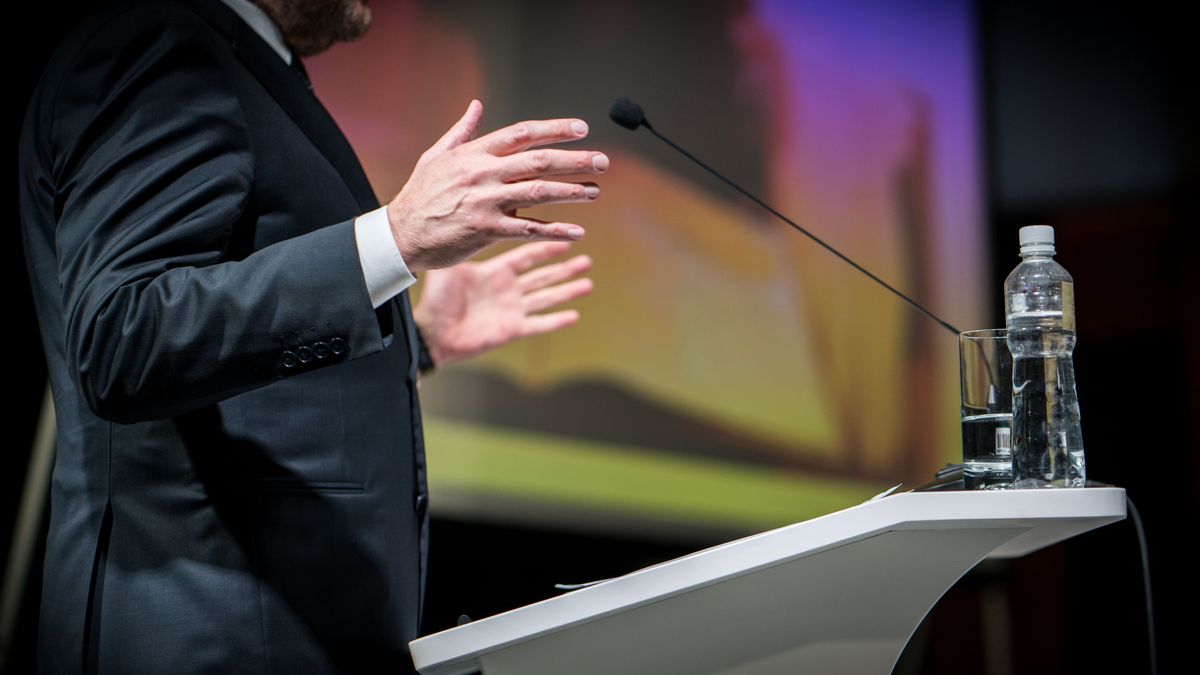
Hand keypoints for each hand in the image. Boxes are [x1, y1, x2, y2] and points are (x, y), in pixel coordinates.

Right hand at [387, 100, 608, 272]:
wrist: (401, 234)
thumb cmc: (420, 195)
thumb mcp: (436, 156)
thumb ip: (461, 131)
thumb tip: (476, 105)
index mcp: (475, 153)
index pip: (523, 133)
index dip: (555, 129)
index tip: (581, 128)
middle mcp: (484, 173)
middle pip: (539, 161)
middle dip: (575, 160)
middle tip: (602, 162)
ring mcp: (486, 202)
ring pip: (539, 192)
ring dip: (572, 192)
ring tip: (595, 192)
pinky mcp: (487, 230)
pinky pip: (529, 229)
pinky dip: (555, 230)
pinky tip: (576, 232)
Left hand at [412, 241, 592, 367]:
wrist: (430, 331)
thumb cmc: (436, 298)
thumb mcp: (452, 265)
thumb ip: (465, 242)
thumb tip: (467, 212)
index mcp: (496, 271)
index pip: (527, 255)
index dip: (547, 246)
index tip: (566, 236)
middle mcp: (507, 289)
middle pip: (543, 275)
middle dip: (565, 268)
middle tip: (586, 259)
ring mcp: (511, 309)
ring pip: (546, 297)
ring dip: (567, 291)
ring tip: (588, 283)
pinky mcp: (510, 330)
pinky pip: (537, 324)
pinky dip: (555, 321)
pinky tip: (574, 315)